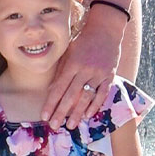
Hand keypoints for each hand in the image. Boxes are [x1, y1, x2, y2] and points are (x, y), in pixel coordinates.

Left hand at [43, 6, 122, 127]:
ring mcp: (99, 73)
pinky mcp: (109, 75)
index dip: (51, 103)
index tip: (44, 116)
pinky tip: (88, 115)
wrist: (105, 29)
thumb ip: (61, 70)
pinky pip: (102, 94)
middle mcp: (85, 69)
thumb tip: (52, 89)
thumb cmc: (83, 40)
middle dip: (61, 112)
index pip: (59, 87)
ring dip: (78, 113)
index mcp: (72, 62)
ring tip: (70, 125)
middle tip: (54, 126)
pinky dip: (95, 105)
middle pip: (71, 95)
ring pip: (87, 97)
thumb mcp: (68, 51)